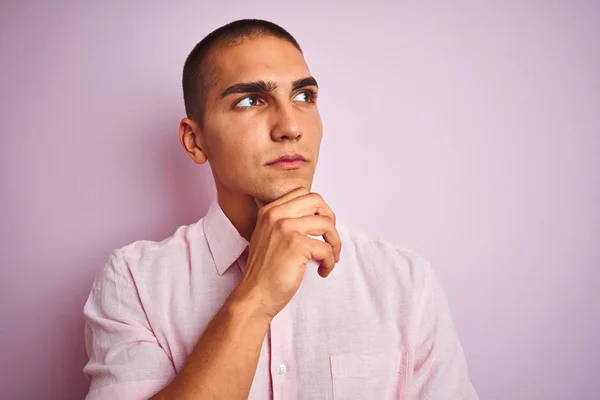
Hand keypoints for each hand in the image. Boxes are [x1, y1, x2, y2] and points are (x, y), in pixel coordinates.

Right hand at [234, 187, 341, 318]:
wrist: (255, 295)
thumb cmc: (265, 271)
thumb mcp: (268, 236)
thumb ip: (284, 222)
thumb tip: (315, 216)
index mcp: (269, 211)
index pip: (302, 192)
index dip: (317, 208)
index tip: (319, 227)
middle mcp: (276, 215)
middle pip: (317, 200)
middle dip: (330, 219)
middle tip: (329, 238)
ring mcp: (286, 228)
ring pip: (326, 224)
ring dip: (335, 242)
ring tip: (330, 257)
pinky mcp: (296, 246)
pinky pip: (327, 248)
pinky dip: (330, 262)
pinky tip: (322, 271)